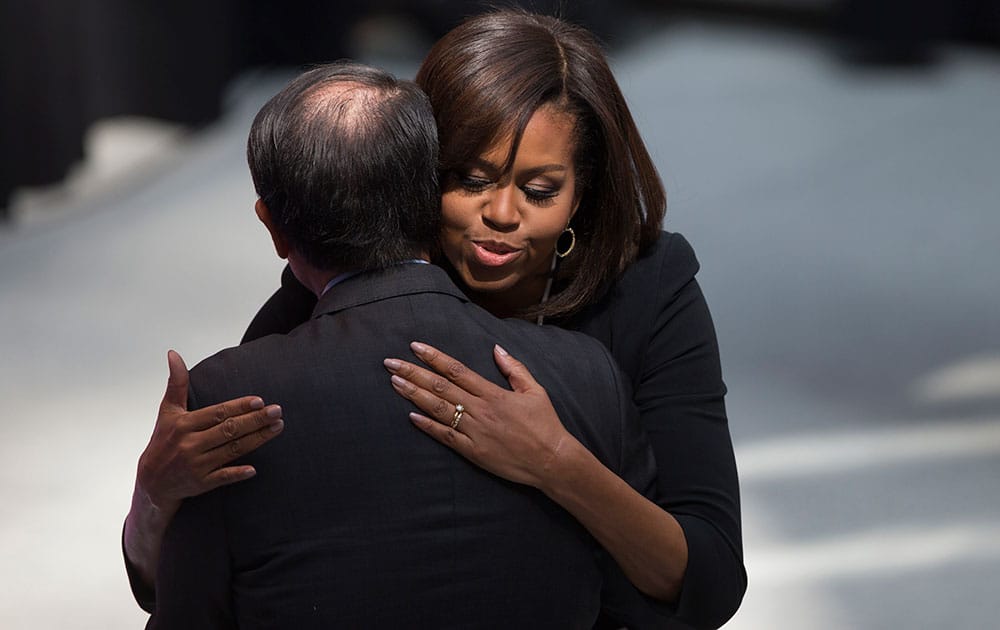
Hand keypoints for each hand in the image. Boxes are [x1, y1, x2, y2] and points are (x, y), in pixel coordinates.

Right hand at [136, 350, 283, 511]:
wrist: (151, 483)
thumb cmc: (163, 441)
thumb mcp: (167, 411)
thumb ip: (176, 383)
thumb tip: (173, 353)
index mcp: (184, 424)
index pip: (217, 413)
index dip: (239, 407)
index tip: (260, 400)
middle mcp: (190, 444)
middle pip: (229, 430)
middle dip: (255, 420)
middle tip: (278, 411)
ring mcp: (196, 465)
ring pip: (232, 451)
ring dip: (257, 439)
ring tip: (278, 427)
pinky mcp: (201, 483)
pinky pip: (222, 478)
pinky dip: (237, 473)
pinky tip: (254, 469)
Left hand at [383, 342, 575, 489]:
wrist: (552, 460)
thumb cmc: (545, 425)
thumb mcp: (535, 391)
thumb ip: (515, 369)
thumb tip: (497, 349)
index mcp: (493, 394)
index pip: (456, 370)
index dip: (434, 357)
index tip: (415, 347)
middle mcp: (480, 410)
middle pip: (440, 387)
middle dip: (413, 373)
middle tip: (390, 363)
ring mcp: (475, 431)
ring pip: (438, 409)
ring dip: (414, 394)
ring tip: (394, 383)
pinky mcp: (473, 451)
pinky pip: (446, 437)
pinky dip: (428, 426)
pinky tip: (411, 416)